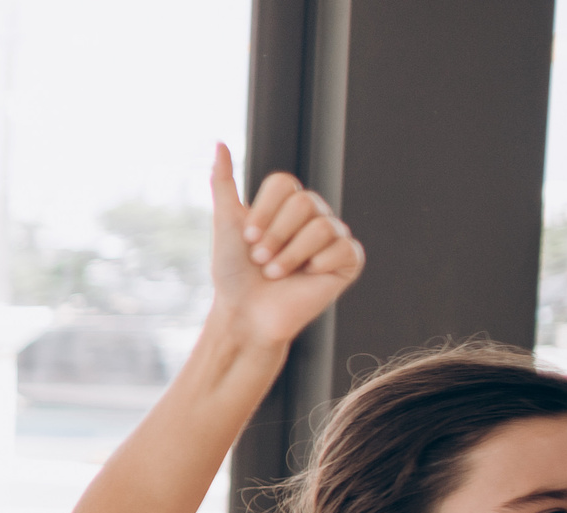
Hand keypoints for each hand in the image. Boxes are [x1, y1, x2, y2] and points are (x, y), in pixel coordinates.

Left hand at [206, 142, 363, 349]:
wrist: (246, 315)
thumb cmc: (234, 275)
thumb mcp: (225, 224)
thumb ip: (224, 184)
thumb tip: (219, 142)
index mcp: (286, 205)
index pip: (283, 183)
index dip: (264, 211)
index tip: (248, 238)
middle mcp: (312, 216)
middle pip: (304, 203)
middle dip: (275, 236)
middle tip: (261, 261)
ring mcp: (332, 238)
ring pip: (322, 226)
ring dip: (290, 255)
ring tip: (276, 274)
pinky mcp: (347, 261)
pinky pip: (343, 248)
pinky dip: (318, 264)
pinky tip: (307, 277)